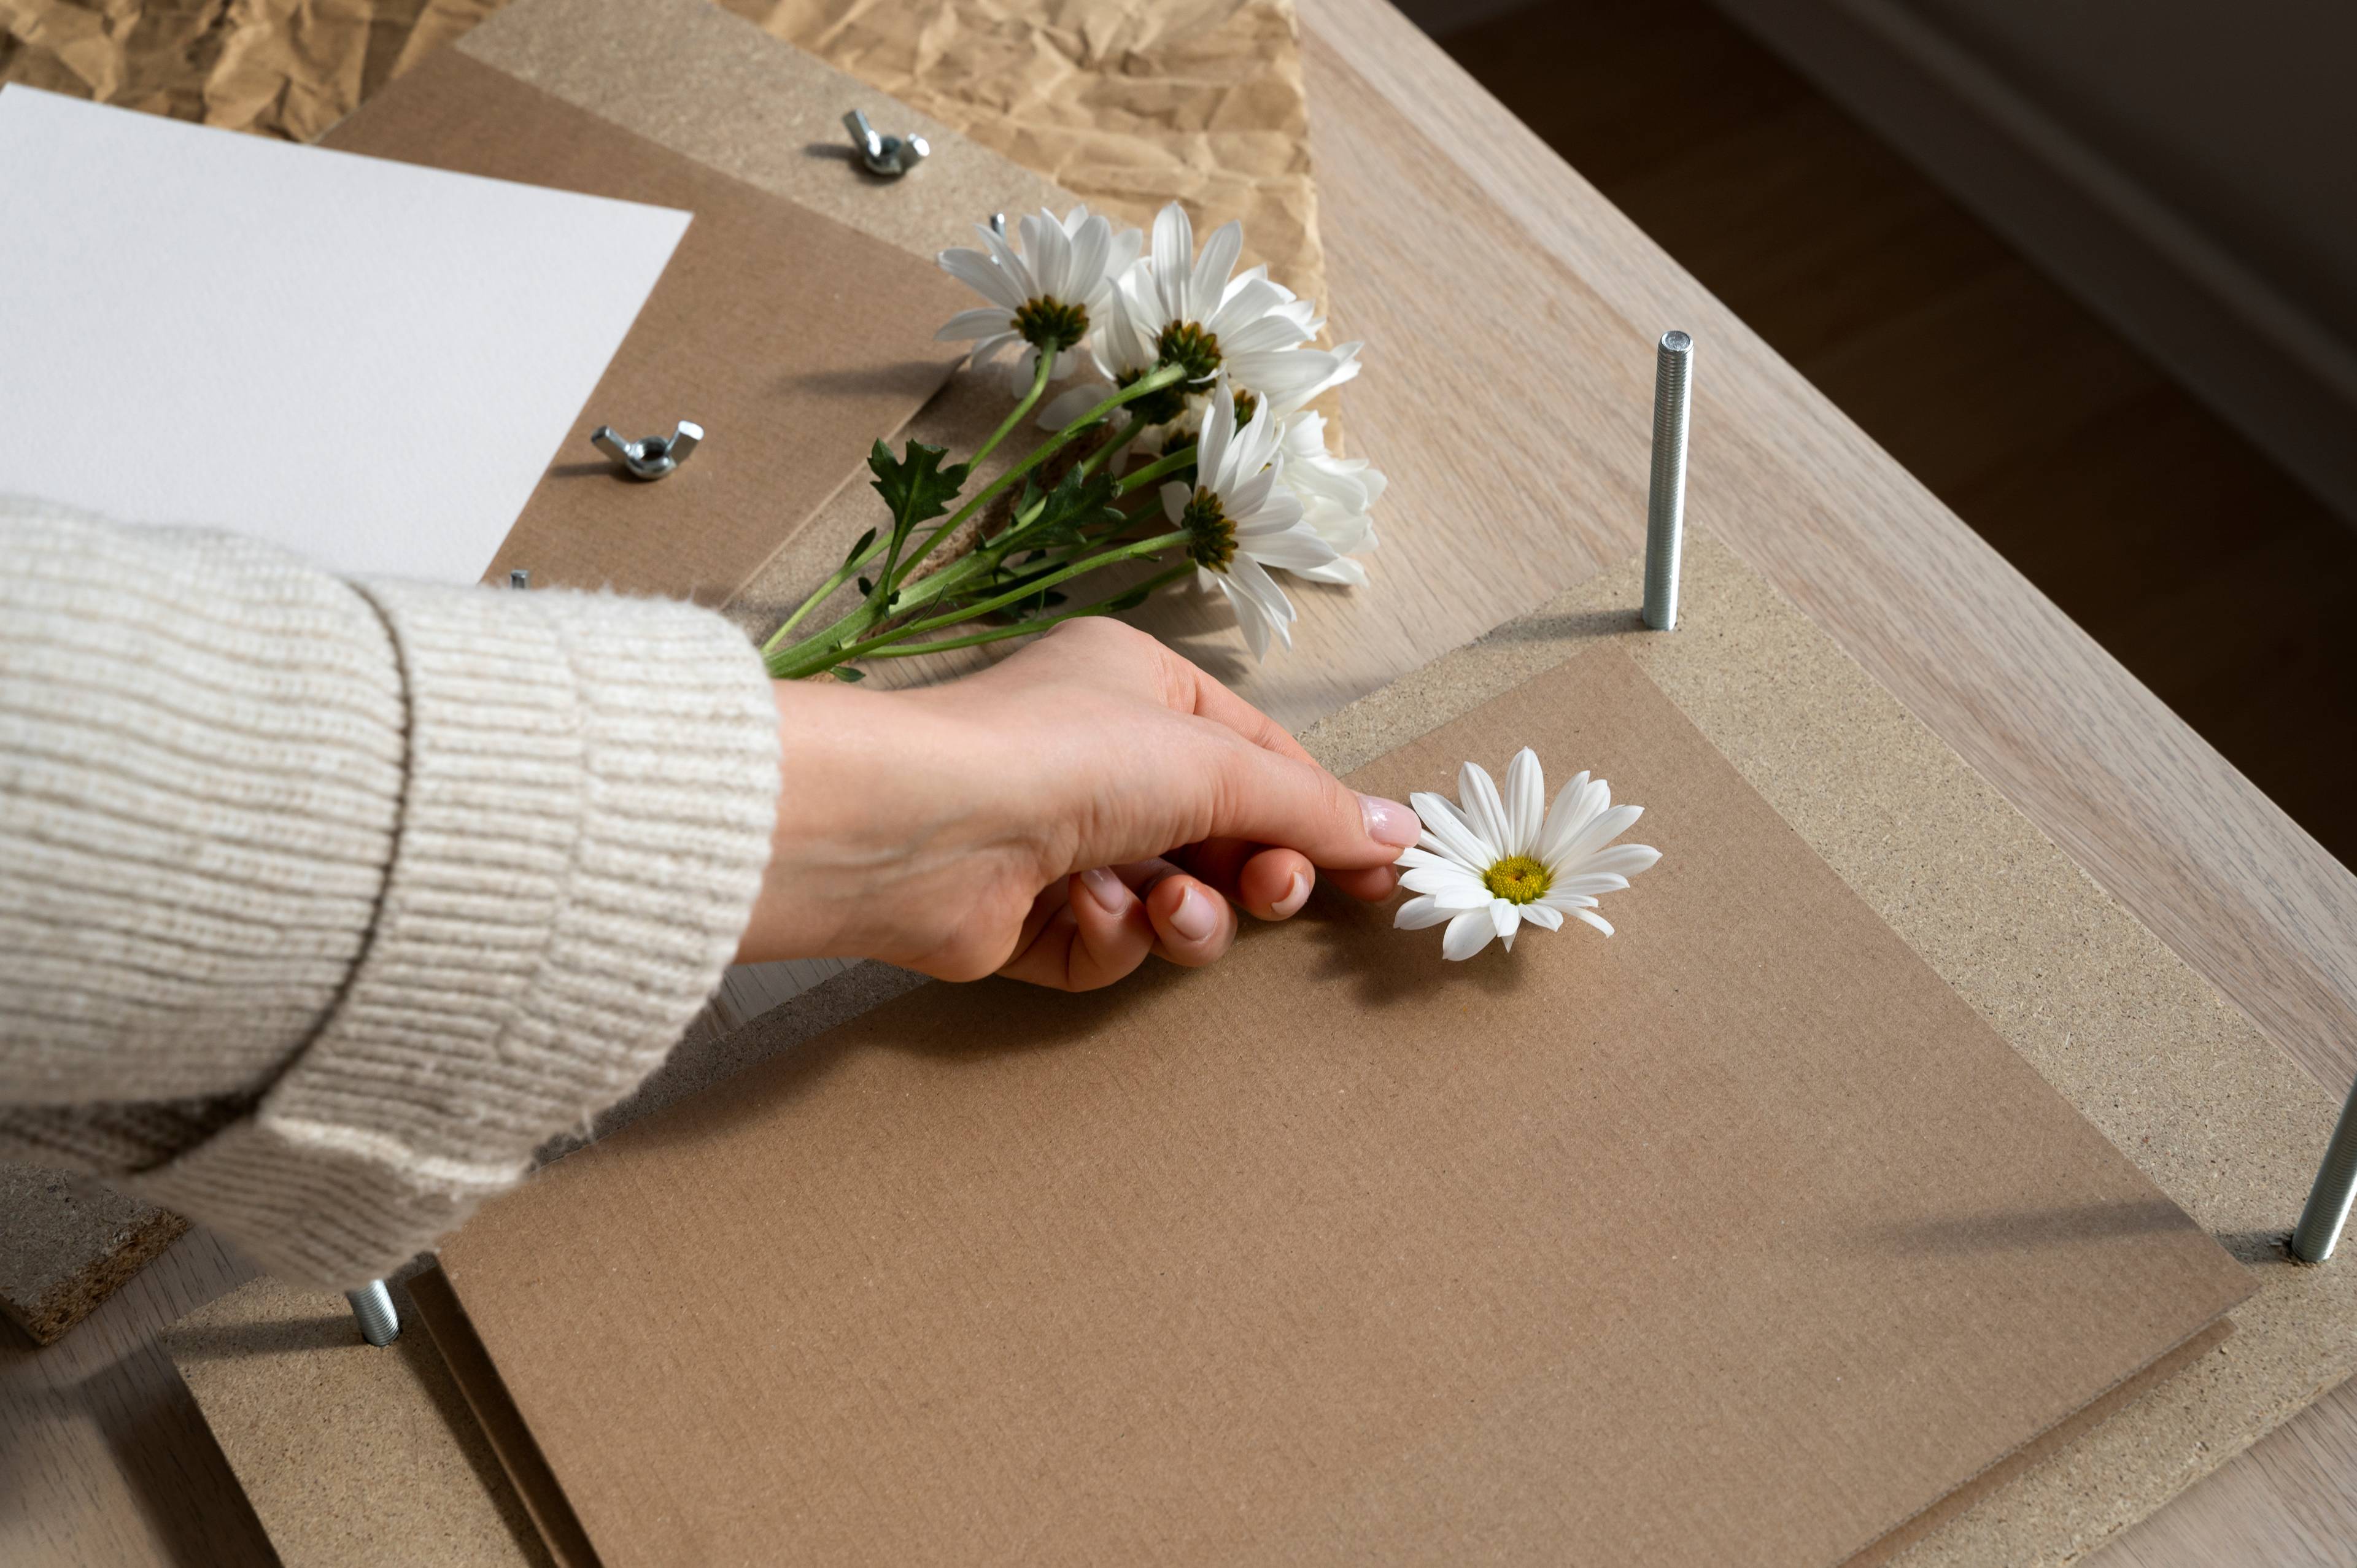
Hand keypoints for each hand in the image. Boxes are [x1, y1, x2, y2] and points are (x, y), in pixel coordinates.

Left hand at [736, 618, 1417, 988]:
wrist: (924, 827)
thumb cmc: (1064, 755)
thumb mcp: (1216, 765)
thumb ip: (1313, 808)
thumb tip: (1398, 835)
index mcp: (1137, 687)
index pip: (1256, 753)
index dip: (1319, 812)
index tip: (1375, 872)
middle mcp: (1096, 755)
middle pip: (1221, 834)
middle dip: (1256, 870)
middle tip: (1273, 889)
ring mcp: (1058, 839)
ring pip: (1173, 899)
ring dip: (1189, 913)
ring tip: (1170, 905)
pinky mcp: (1026, 918)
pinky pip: (1110, 943)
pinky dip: (1115, 936)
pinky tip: (1092, 911)